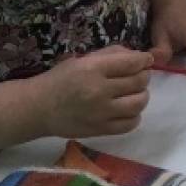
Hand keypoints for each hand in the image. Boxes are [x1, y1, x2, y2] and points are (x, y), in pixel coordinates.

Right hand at [34, 46, 153, 138]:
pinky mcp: (101, 130)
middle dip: (143, 75)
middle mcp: (99, 91)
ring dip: (142, 95)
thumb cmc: (60, 79)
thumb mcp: (82, 60)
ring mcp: (101, 113)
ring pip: (138, 103)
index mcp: (93, 69)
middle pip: (138, 82)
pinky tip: (128, 110)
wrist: (39, 108)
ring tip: (135, 92)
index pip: (131, 63)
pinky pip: (130, 124)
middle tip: (139, 74)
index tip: (146, 59)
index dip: (144, 60)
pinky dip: (135, 115)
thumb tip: (137, 56)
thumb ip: (110, 55)